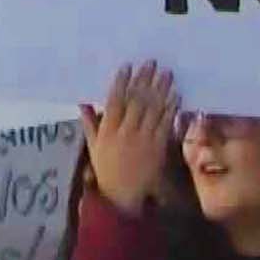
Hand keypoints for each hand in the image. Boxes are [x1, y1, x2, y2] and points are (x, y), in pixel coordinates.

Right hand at [79, 62, 178, 217]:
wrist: (122, 196)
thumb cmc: (107, 169)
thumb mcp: (94, 147)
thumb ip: (89, 124)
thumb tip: (83, 103)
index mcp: (108, 131)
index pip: (114, 101)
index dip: (121, 83)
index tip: (128, 66)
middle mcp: (125, 132)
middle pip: (136, 101)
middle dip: (144, 80)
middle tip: (152, 63)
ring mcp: (143, 139)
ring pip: (152, 109)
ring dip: (160, 90)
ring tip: (167, 73)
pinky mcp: (158, 147)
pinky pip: (165, 124)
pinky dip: (171, 108)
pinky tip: (176, 95)